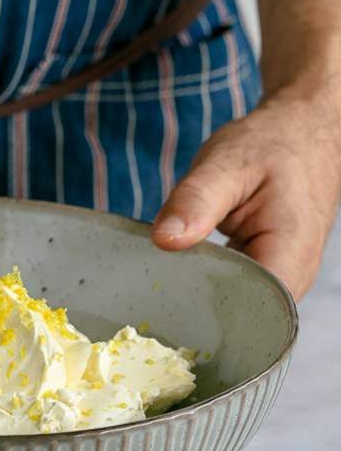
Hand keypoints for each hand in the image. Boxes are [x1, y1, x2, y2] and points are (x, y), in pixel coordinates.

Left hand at [151, 88, 340, 298]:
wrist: (300, 135)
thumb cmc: (269, 146)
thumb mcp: (225, 165)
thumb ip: (195, 202)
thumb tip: (164, 240)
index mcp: (289, 253)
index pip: (249, 311)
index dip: (206, 315)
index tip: (164, 301)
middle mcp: (293, 276)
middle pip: (240, 316)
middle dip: (196, 308)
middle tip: (151, 291)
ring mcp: (283, 279)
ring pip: (236, 308)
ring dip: (201, 297)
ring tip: (162, 283)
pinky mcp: (269, 274)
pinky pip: (236, 292)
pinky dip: (208, 283)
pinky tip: (181, 273)